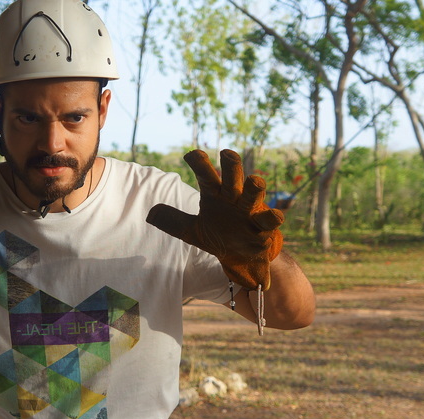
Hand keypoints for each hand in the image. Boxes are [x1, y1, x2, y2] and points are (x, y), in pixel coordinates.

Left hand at [146, 149, 283, 289]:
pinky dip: (272, 217)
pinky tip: (274, 215)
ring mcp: (250, 211)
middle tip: (226, 153)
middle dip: (231, 165)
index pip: (206, 176)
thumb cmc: (220, 236)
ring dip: (255, 187)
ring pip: (254, 194)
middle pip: (233, 177)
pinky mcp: (263, 228)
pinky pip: (269, 220)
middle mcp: (234, 198)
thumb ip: (173, 222)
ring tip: (255, 180)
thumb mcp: (192, 232)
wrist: (242, 259)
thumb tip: (150, 213)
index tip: (191, 155)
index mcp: (216, 196)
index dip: (200, 163)